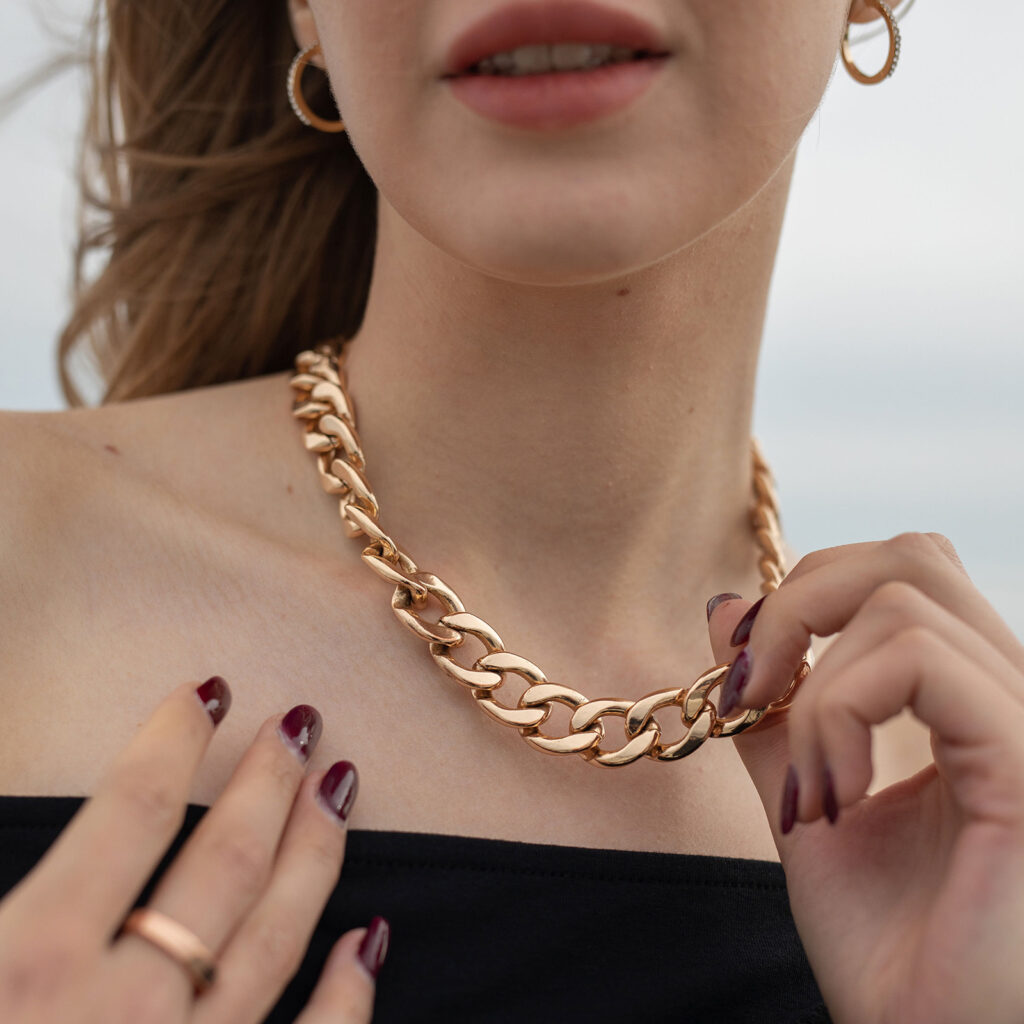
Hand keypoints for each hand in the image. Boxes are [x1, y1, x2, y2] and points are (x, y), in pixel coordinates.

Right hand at [0, 677, 385, 1022]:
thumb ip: (12, 894)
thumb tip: (57, 830)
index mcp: (33, 963)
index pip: (131, 812)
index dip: (174, 739)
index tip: (207, 692)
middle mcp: (123, 1007)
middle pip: (224, 864)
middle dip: (269, 782)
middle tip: (301, 722)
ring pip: (272, 941)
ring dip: (314, 855)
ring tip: (341, 784)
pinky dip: (348, 996)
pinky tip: (369, 937)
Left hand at [706, 532, 1023, 1023]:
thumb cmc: (891, 955)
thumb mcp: (811, 800)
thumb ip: (780, 706)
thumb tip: (728, 606)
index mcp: (977, 707)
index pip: (905, 574)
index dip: (807, 597)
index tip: (743, 677)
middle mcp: (1019, 700)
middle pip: (910, 556)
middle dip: (799, 604)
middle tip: (750, 692)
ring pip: (908, 596)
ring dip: (816, 684)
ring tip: (811, 785)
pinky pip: (920, 661)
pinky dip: (841, 710)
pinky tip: (834, 795)